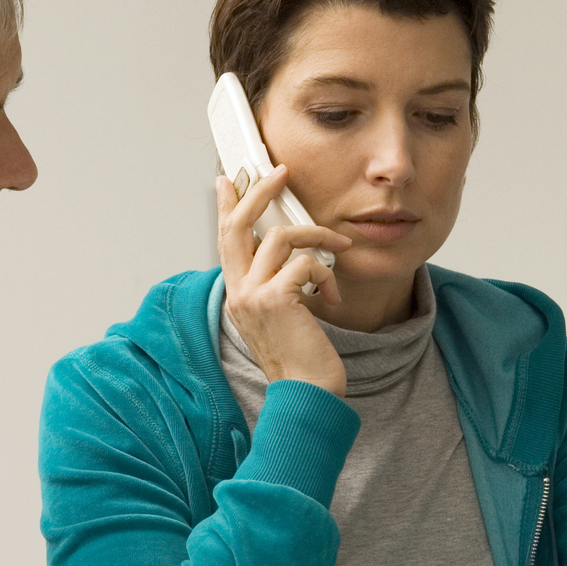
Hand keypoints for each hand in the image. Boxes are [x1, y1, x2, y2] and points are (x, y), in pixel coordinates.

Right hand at [217, 166, 353, 395]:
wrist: (308, 394)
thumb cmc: (303, 358)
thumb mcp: (285, 315)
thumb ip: (280, 284)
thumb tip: (296, 254)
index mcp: (238, 295)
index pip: (226, 240)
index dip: (229, 206)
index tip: (230, 179)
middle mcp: (237, 292)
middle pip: (238, 226)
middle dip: (260, 192)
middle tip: (281, 172)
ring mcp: (252, 295)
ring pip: (280, 238)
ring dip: (318, 238)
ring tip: (340, 249)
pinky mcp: (274, 299)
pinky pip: (305, 263)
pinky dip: (325, 275)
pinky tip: (332, 298)